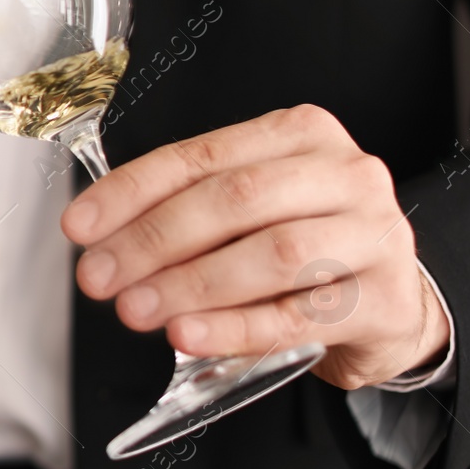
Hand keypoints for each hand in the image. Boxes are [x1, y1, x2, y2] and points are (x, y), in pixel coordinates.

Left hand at [60, 104, 449, 389]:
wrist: (388, 303)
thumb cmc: (305, 246)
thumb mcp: (247, 214)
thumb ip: (184, 213)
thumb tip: (101, 240)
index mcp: (300, 135)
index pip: (200, 156)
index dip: (131, 192)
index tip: (81, 226)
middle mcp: (344, 174)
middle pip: (235, 199)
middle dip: (154, 240)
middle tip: (102, 276)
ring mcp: (374, 235)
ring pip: (273, 255)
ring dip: (192, 284)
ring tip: (138, 309)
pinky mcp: (385, 299)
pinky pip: (301, 315)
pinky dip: (236, 328)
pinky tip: (190, 334)